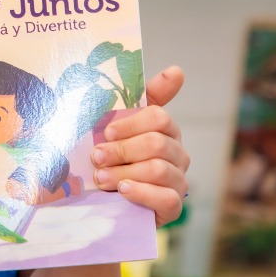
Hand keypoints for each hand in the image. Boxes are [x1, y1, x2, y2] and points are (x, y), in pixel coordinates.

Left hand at [90, 66, 189, 225]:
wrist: (110, 202)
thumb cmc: (115, 158)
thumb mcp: (120, 128)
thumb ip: (142, 98)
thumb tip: (177, 70)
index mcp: (166, 130)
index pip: (158, 117)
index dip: (130, 124)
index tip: (106, 131)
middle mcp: (177, 153)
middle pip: (156, 143)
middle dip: (122, 150)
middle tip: (97, 157)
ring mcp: (178, 180)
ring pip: (158, 169)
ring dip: (124, 172)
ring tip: (101, 178)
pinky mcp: (173, 207)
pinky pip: (166, 198)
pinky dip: (142, 193)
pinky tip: (123, 191)